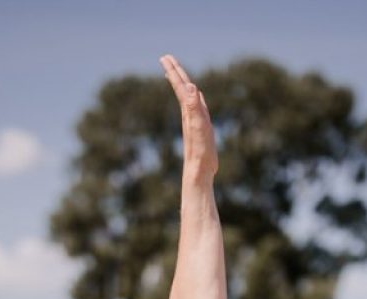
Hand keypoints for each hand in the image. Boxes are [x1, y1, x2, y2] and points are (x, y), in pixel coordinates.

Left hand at [160, 54, 217, 178]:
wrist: (199, 172)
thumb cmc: (199, 152)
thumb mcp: (198, 127)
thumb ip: (193, 106)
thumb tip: (189, 86)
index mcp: (188, 111)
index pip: (181, 87)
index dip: (174, 72)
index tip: (165, 57)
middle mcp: (189, 114)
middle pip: (181, 89)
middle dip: (175, 73)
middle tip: (166, 58)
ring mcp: (194, 121)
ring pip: (187, 98)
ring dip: (182, 85)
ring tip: (178, 76)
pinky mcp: (200, 129)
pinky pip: (197, 108)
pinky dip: (195, 98)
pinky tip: (195, 97)